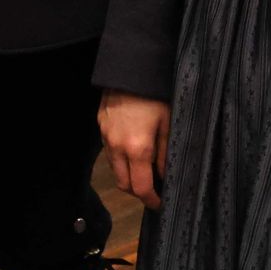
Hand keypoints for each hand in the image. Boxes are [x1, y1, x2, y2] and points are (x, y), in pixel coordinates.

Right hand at [98, 90, 170, 207]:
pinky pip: (109, 150)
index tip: (160, 203)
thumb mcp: (169, 123)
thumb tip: (166, 176)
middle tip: (154, 186)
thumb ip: (167, 153)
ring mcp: (106, 135)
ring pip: (114, 167)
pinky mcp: (100, 124)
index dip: (151, 200)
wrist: (131, 66)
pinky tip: (133, 146)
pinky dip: (121, 156)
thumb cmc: (156, 94)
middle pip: (123, 183)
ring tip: (145, 165)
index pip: (140, 188)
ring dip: (128, 173)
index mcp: (137, 149)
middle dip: (138, 190)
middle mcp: (117, 146)